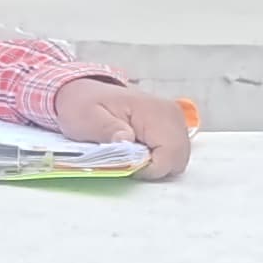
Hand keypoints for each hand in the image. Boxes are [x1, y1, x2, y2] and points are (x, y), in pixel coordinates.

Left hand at [50, 76, 192, 179]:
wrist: (85, 93)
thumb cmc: (84, 105)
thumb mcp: (86, 118)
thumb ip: (108, 130)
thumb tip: (126, 142)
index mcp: (154, 111)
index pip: (170, 154)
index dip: (149, 168)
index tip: (125, 164)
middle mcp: (171, 115)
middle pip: (178, 159)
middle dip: (153, 167)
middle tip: (127, 160)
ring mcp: (174, 120)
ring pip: (177, 158)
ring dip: (156, 163)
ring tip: (131, 154)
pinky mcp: (171, 126)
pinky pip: (173, 153)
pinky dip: (157, 158)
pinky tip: (138, 150)